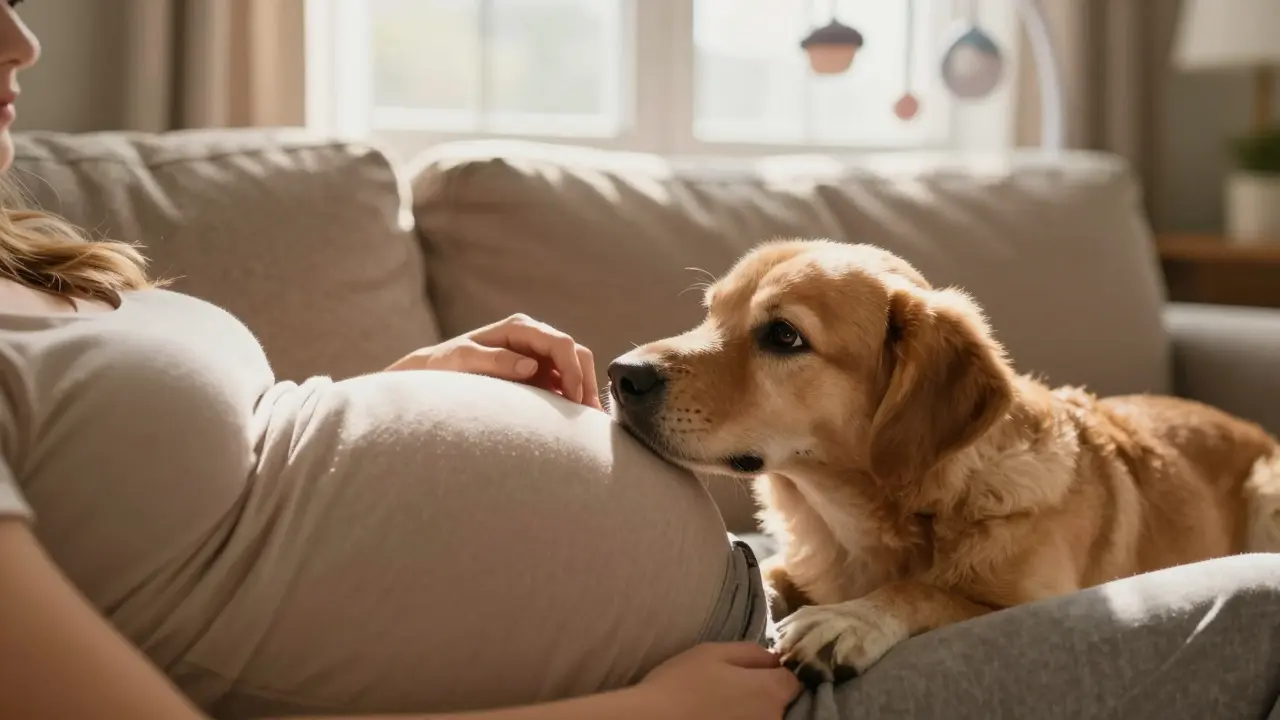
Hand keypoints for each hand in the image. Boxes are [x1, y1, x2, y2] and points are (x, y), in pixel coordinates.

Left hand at [387, 313, 601, 408]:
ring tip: (588, 420)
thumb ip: (496, 360)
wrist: (435, 372)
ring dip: (584, 390)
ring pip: (576, 366)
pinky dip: (574, 396)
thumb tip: (532, 365)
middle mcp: (533, 337)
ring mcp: (537, 354)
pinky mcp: (538, 372)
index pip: (560, 343)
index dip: (572, 369)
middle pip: (575, 352)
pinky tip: (576, 417)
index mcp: (520, 328)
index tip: (573, 398)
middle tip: (588, 414)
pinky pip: (565, 381)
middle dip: (585, 380)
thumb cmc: (446, 363)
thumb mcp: (465, 359)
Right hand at [634, 642, 801, 719]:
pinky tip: (713, 719)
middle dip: (764, 697)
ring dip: (749, 715)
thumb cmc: (679, 684)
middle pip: (780, 705)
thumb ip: (752, 653)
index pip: (792, 681)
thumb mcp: (713, 652)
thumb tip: (774, 659)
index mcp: (770, 692)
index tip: (754, 673)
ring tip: (719, 710)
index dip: (774, 674)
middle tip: (731, 691)